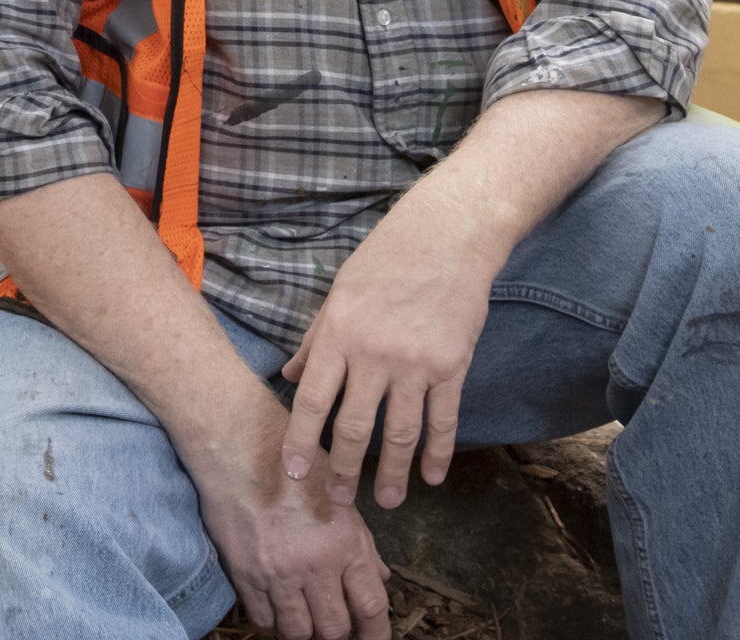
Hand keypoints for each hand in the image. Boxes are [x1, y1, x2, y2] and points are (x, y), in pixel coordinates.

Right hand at [187, 397, 395, 639]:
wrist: (237, 447)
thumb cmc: (294, 463)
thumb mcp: (340, 496)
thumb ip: (362, 544)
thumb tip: (379, 578)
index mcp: (345, 544)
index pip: (370, 608)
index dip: (376, 634)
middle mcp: (313, 565)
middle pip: (334, 629)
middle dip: (339, 632)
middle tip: (336, 622)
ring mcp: (276, 573)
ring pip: (298, 633)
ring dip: (306, 631)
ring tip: (307, 618)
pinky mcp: (244, 574)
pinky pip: (263, 620)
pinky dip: (274, 623)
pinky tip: (279, 610)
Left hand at [280, 192, 502, 510]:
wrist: (446, 237)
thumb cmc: (385, 260)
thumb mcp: (339, 294)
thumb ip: (315, 341)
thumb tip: (288, 378)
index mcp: (339, 334)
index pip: (313, 400)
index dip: (302, 442)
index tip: (295, 474)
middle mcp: (374, 353)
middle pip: (355, 426)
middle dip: (345, 470)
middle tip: (339, 502)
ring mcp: (415, 362)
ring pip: (401, 432)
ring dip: (394, 473)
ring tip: (387, 502)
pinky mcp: (451, 365)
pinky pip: (443, 419)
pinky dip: (438, 452)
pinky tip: (432, 476)